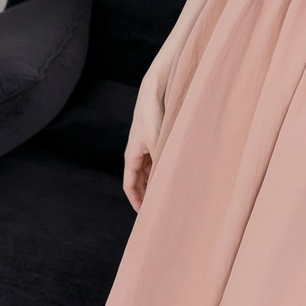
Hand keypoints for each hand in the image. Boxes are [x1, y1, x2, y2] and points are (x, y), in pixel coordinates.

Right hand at [123, 63, 167, 211]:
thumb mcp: (157, 142)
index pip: (129, 185)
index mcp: (132, 156)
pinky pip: (158, 160)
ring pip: (150, 170)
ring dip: (156, 182)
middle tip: (159, 210)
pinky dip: (164, 169)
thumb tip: (165, 184)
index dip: (136, 201)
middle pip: (140, 180)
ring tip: (170, 195)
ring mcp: (147, 145)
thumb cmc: (152, 115)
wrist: (155, 90)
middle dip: (147, 194)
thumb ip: (160, 163)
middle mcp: (138, 153)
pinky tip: (176, 173)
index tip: (144, 216)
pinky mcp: (157, 137)